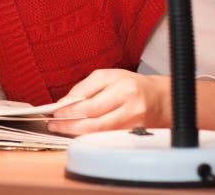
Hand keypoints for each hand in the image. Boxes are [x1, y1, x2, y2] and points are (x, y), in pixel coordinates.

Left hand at [47, 69, 169, 135]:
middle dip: (69, 124)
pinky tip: (77, 132)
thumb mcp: (109, 76)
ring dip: (76, 132)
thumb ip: (85, 88)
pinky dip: (89, 135)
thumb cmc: (132, 85)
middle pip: (93, 121)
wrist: (161, 100)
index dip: (70, 110)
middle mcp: (130, 107)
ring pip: (99, 132)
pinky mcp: (134, 136)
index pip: (90, 103)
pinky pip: (106, 137)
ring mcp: (134, 124)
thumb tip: (64, 103)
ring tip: (61, 128)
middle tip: (53, 124)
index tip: (54, 111)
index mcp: (123, 88)